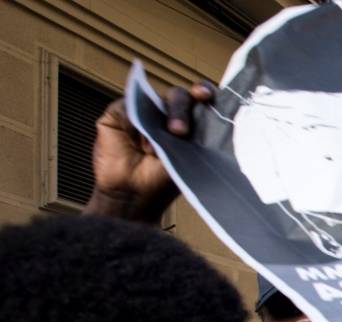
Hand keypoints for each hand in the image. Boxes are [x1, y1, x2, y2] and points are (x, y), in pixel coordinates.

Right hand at [83, 82, 213, 221]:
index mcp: (191, 123)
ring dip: (156, 121)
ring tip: (153, 150)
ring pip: (154, 99)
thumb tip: (206, 112)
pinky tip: (136, 144)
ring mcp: (143, 111)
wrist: (131, 196)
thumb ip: (195, 135)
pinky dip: (133, 125)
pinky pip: (128, 106)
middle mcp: (167, 113)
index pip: (201, 100)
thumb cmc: (162, 181)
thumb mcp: (186, 158)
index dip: (204, 91)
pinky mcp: (120, 112)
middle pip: (179, 97)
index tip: (206, 95)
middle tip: (178, 132)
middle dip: (180, 111)